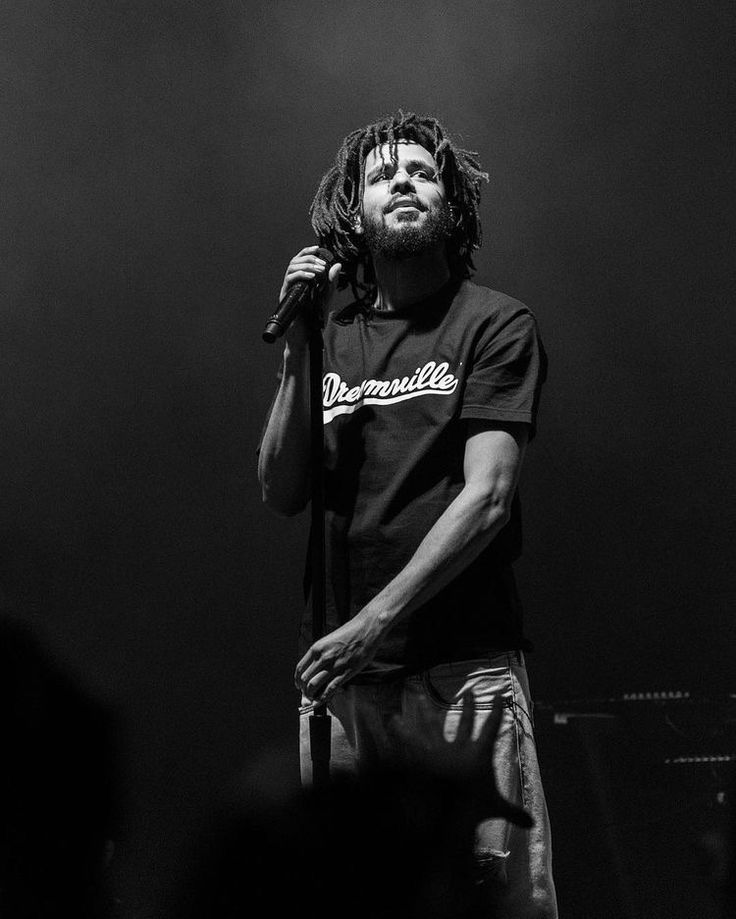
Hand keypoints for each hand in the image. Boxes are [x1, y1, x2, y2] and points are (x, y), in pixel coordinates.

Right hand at [279, 246, 341, 349]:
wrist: (305, 337)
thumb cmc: (313, 320)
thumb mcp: (326, 298)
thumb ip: (331, 283)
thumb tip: (337, 265)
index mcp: (300, 282)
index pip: (301, 260)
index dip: (308, 251)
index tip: (318, 248)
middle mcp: (292, 283)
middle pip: (295, 261)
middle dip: (309, 258)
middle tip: (322, 264)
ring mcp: (288, 289)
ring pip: (291, 267)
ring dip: (306, 265)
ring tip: (319, 270)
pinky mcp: (286, 296)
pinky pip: (289, 279)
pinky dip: (301, 275)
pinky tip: (311, 277)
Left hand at [294, 612, 384, 702]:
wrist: (367, 629)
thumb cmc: (350, 633)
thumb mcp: (329, 640)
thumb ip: (321, 654)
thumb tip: (313, 670)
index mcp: (317, 648)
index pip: (300, 668)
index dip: (297, 680)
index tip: (299, 685)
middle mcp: (323, 657)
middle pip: (305, 679)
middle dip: (303, 689)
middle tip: (306, 693)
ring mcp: (334, 665)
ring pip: (314, 685)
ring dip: (311, 695)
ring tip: (312, 698)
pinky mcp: (346, 672)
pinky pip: (331, 689)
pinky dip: (323, 697)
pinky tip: (321, 701)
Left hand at [387, 694, 532, 827]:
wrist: (444, 807)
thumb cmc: (471, 805)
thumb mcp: (495, 807)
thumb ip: (513, 813)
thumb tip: (532, 823)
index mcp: (478, 753)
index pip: (492, 728)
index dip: (497, 712)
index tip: (500, 696)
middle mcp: (458, 746)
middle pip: (465, 722)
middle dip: (468, 707)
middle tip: (469, 693)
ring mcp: (438, 750)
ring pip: (431, 726)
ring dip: (425, 712)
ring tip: (417, 697)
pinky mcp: (420, 757)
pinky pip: (408, 742)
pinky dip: (400, 733)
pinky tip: (390, 721)